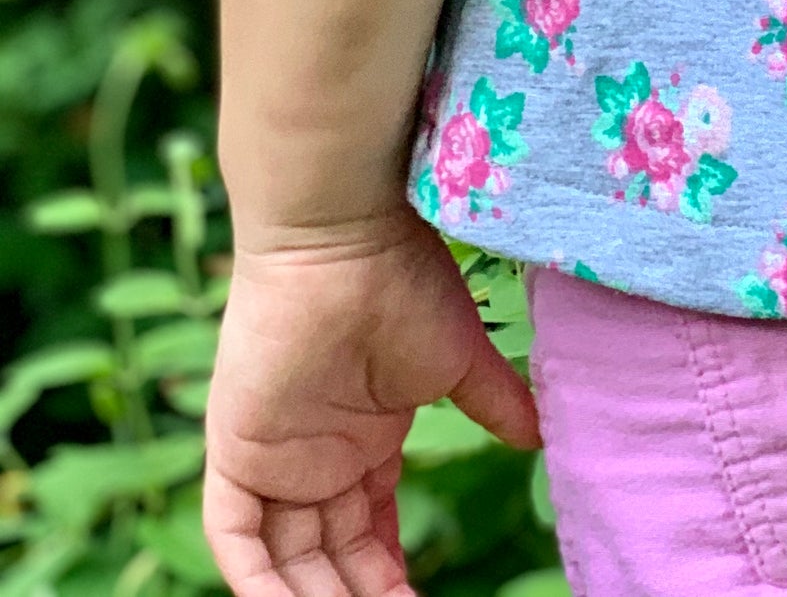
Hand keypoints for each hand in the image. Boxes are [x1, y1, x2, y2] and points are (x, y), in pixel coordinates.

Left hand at [204, 207, 541, 596]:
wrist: (347, 236)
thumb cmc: (404, 279)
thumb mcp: (458, 358)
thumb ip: (494, 402)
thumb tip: (541, 437)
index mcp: (361, 436)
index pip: (369, 529)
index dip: (391, 575)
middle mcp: (313, 456)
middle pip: (330, 557)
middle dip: (361, 596)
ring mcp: (273, 458)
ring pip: (286, 561)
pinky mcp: (236, 455)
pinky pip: (237, 542)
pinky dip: (260, 585)